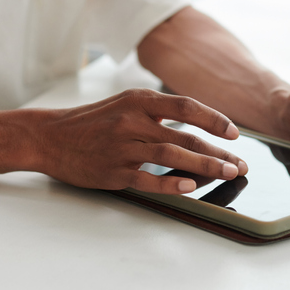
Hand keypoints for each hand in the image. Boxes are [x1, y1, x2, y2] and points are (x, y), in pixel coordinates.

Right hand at [37, 89, 247, 193]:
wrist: (49, 137)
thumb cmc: (92, 122)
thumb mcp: (124, 105)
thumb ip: (157, 113)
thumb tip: (198, 126)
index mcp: (139, 101)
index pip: (186, 107)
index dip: (214, 119)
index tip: (234, 134)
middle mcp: (132, 121)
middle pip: (185, 136)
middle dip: (218, 151)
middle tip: (240, 164)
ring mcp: (122, 147)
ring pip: (172, 156)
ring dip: (205, 166)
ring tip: (227, 173)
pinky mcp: (112, 172)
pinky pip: (148, 179)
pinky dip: (171, 184)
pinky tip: (191, 188)